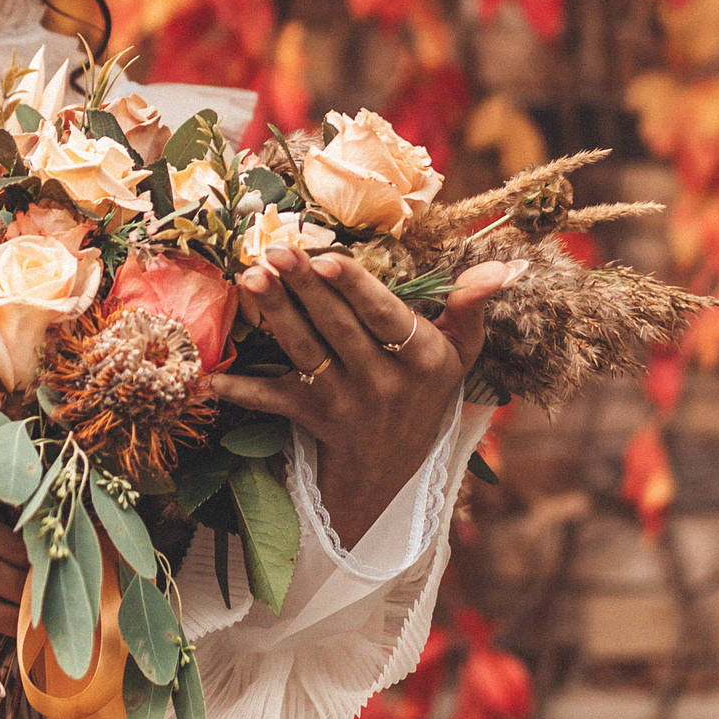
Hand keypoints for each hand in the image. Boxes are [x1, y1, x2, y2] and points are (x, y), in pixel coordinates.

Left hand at [206, 245, 526, 545]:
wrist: (395, 470)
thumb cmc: (428, 390)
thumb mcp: (461, 353)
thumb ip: (472, 307)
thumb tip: (507, 267)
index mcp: (423, 359)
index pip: (385, 316)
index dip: (355, 288)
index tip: (328, 257)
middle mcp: (384, 383)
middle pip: (337, 327)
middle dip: (305, 286)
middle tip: (277, 249)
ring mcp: (346, 404)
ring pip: (305, 352)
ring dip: (275, 314)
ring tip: (251, 277)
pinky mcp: (311, 419)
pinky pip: (275, 402)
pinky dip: (243, 392)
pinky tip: (212, 378)